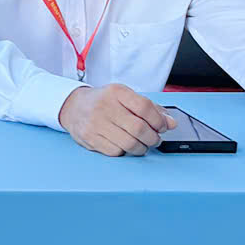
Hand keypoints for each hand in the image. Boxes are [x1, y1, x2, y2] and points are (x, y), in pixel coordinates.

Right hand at [59, 82, 173, 156]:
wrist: (73, 107)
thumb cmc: (104, 102)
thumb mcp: (125, 97)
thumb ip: (150, 108)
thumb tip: (171, 123)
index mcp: (116, 92)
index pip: (145, 107)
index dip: (159, 121)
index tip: (163, 127)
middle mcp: (104, 106)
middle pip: (139, 128)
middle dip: (153, 138)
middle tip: (154, 139)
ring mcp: (95, 123)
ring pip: (129, 144)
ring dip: (141, 148)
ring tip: (142, 144)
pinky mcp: (89, 138)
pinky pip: (116, 152)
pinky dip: (125, 152)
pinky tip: (124, 145)